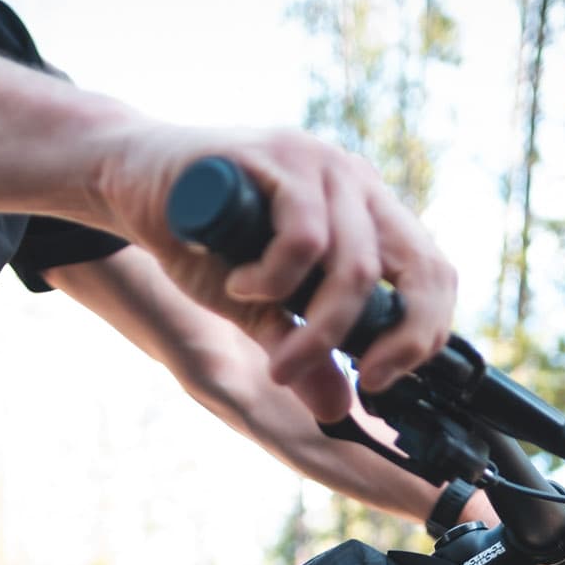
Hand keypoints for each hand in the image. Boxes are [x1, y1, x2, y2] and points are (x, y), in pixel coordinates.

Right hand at [95, 125, 457, 421]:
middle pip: (421, 267)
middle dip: (402, 340)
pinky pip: (303, 238)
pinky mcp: (278, 157)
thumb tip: (337, 408)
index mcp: (366, 213)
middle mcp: (355, 183)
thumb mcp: (258, 309)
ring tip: (270, 337)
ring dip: (316, 327)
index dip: (426, 333)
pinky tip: (240, 283)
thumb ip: (299, 351)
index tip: (384, 381)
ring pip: (355, 266)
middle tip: (365, 380)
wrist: (131, 178)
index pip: (433, 273)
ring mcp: (320, 165)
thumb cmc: (200, 237)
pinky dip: (273, 280)